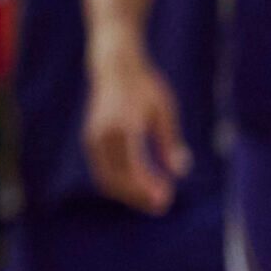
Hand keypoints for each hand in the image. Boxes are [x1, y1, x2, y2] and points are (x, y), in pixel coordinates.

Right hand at [85, 37, 188, 213]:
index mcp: (122, 127)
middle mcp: (103, 135)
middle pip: (116, 180)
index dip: (148, 188)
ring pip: (106, 179)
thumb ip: (170, 141)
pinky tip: (139, 182)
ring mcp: (93, 138)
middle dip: (139, 197)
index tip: (167, 197)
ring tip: (153, 197)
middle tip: (163, 204)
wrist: (114, 66)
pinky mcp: (91, 139)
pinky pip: (103, 170)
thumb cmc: (144, 86)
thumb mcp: (164, 110)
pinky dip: (120, 182)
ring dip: (128, 193)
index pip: (132, 169)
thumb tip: (179, 172)